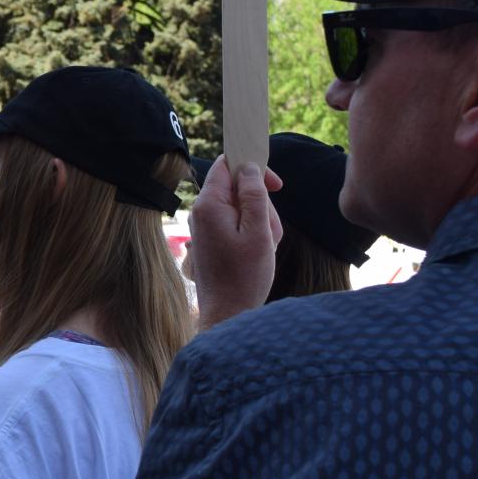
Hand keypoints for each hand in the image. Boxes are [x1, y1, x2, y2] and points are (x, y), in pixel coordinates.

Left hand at [190, 156, 283, 330]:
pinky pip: (238, 224)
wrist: (228, 313)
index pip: (227, 164)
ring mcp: (206, 226)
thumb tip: (249, 167)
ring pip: (242, 207)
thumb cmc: (245, 275)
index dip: (252, 166)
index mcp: (209, 205)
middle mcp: (202, 212)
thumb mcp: (259, 231)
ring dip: (260, 222)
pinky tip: (258, 253)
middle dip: (261, 204)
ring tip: (264, 247)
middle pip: (238, 187)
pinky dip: (253, 234)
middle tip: (269, 230)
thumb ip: (254, 195)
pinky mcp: (212, 238)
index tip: (275, 183)